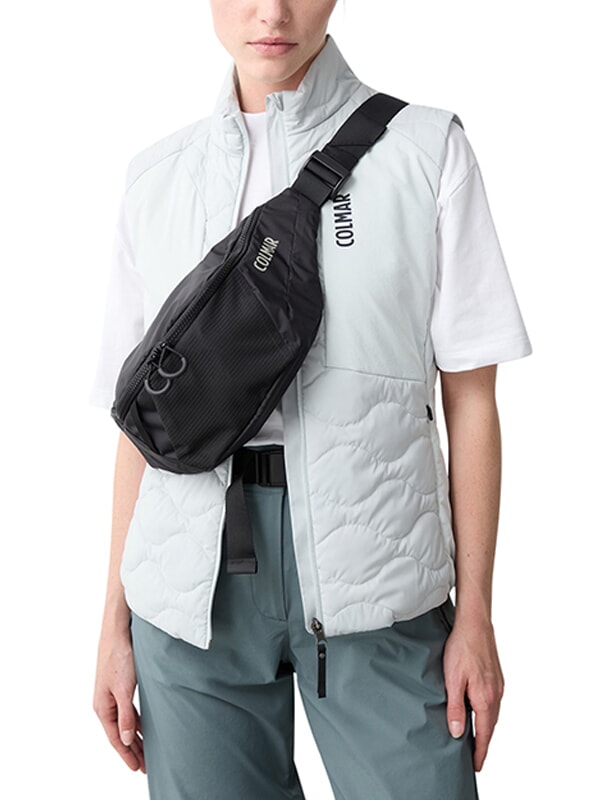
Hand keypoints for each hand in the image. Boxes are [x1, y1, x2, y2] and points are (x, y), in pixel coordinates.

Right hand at [93, 629, 145, 772]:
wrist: (118, 631)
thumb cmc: (120, 656)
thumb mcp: (125, 689)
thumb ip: (126, 716)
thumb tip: (126, 740)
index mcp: (102, 707)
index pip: (116, 738)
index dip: (127, 755)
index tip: (137, 768)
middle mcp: (105, 703)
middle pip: (120, 733)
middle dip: (133, 750)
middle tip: (145, 767)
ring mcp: (113, 695)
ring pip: (126, 722)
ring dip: (137, 737)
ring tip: (147, 752)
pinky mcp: (121, 685)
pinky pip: (129, 711)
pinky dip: (138, 722)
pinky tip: (146, 727)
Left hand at [443, 617, 503, 771]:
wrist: (475, 624)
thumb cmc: (462, 648)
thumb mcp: (452, 679)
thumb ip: (456, 707)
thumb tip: (458, 732)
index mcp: (485, 699)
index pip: (483, 734)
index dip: (479, 751)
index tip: (475, 765)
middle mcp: (496, 695)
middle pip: (490, 727)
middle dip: (483, 743)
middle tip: (475, 757)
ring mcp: (498, 685)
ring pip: (492, 714)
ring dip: (485, 728)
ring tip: (475, 738)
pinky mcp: (496, 677)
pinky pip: (493, 702)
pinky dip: (487, 713)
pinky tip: (478, 711)